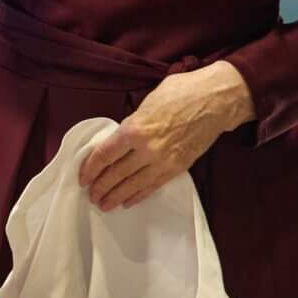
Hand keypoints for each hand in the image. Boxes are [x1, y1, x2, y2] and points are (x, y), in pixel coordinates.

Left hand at [78, 63, 254, 211]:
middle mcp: (146, 149)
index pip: (105, 154)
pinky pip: (153, 186)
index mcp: (134, 129)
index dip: (90, 168)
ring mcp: (163, 161)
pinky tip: (127, 201)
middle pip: (115, 173)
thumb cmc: (181, 93)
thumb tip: (120, 137)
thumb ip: (132, 123)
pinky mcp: (177, 168)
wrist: (216, 102)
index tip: (82, 177)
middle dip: (100, 186)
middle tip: (91, 195)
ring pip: (133, 185)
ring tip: (104, 204)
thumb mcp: (147, 102)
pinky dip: (138, 195)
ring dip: (116, 196)